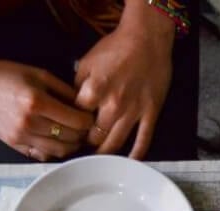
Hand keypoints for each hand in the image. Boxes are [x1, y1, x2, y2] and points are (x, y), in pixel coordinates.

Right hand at [0, 51, 94, 159]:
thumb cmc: (6, 75)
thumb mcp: (40, 74)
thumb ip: (66, 91)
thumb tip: (87, 106)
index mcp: (38, 102)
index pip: (78, 122)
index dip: (89, 120)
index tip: (89, 116)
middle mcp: (30, 123)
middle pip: (72, 139)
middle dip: (82, 133)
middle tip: (83, 126)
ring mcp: (21, 137)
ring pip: (60, 151)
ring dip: (71, 144)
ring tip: (71, 134)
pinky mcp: (14, 145)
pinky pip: (43, 155)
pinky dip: (53, 150)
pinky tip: (55, 139)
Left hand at [73, 0, 176, 158]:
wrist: (146, 40)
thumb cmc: (116, 48)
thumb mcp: (87, 62)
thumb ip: (78, 85)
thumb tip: (73, 105)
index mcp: (93, 91)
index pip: (76, 118)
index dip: (71, 126)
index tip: (68, 132)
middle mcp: (112, 105)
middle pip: (95, 136)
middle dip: (86, 144)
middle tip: (82, 148)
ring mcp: (134, 112)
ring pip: (116, 142)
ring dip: (106, 153)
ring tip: (99, 159)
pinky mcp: (150, 114)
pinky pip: (144, 139)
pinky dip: (136, 153)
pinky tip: (130, 162)